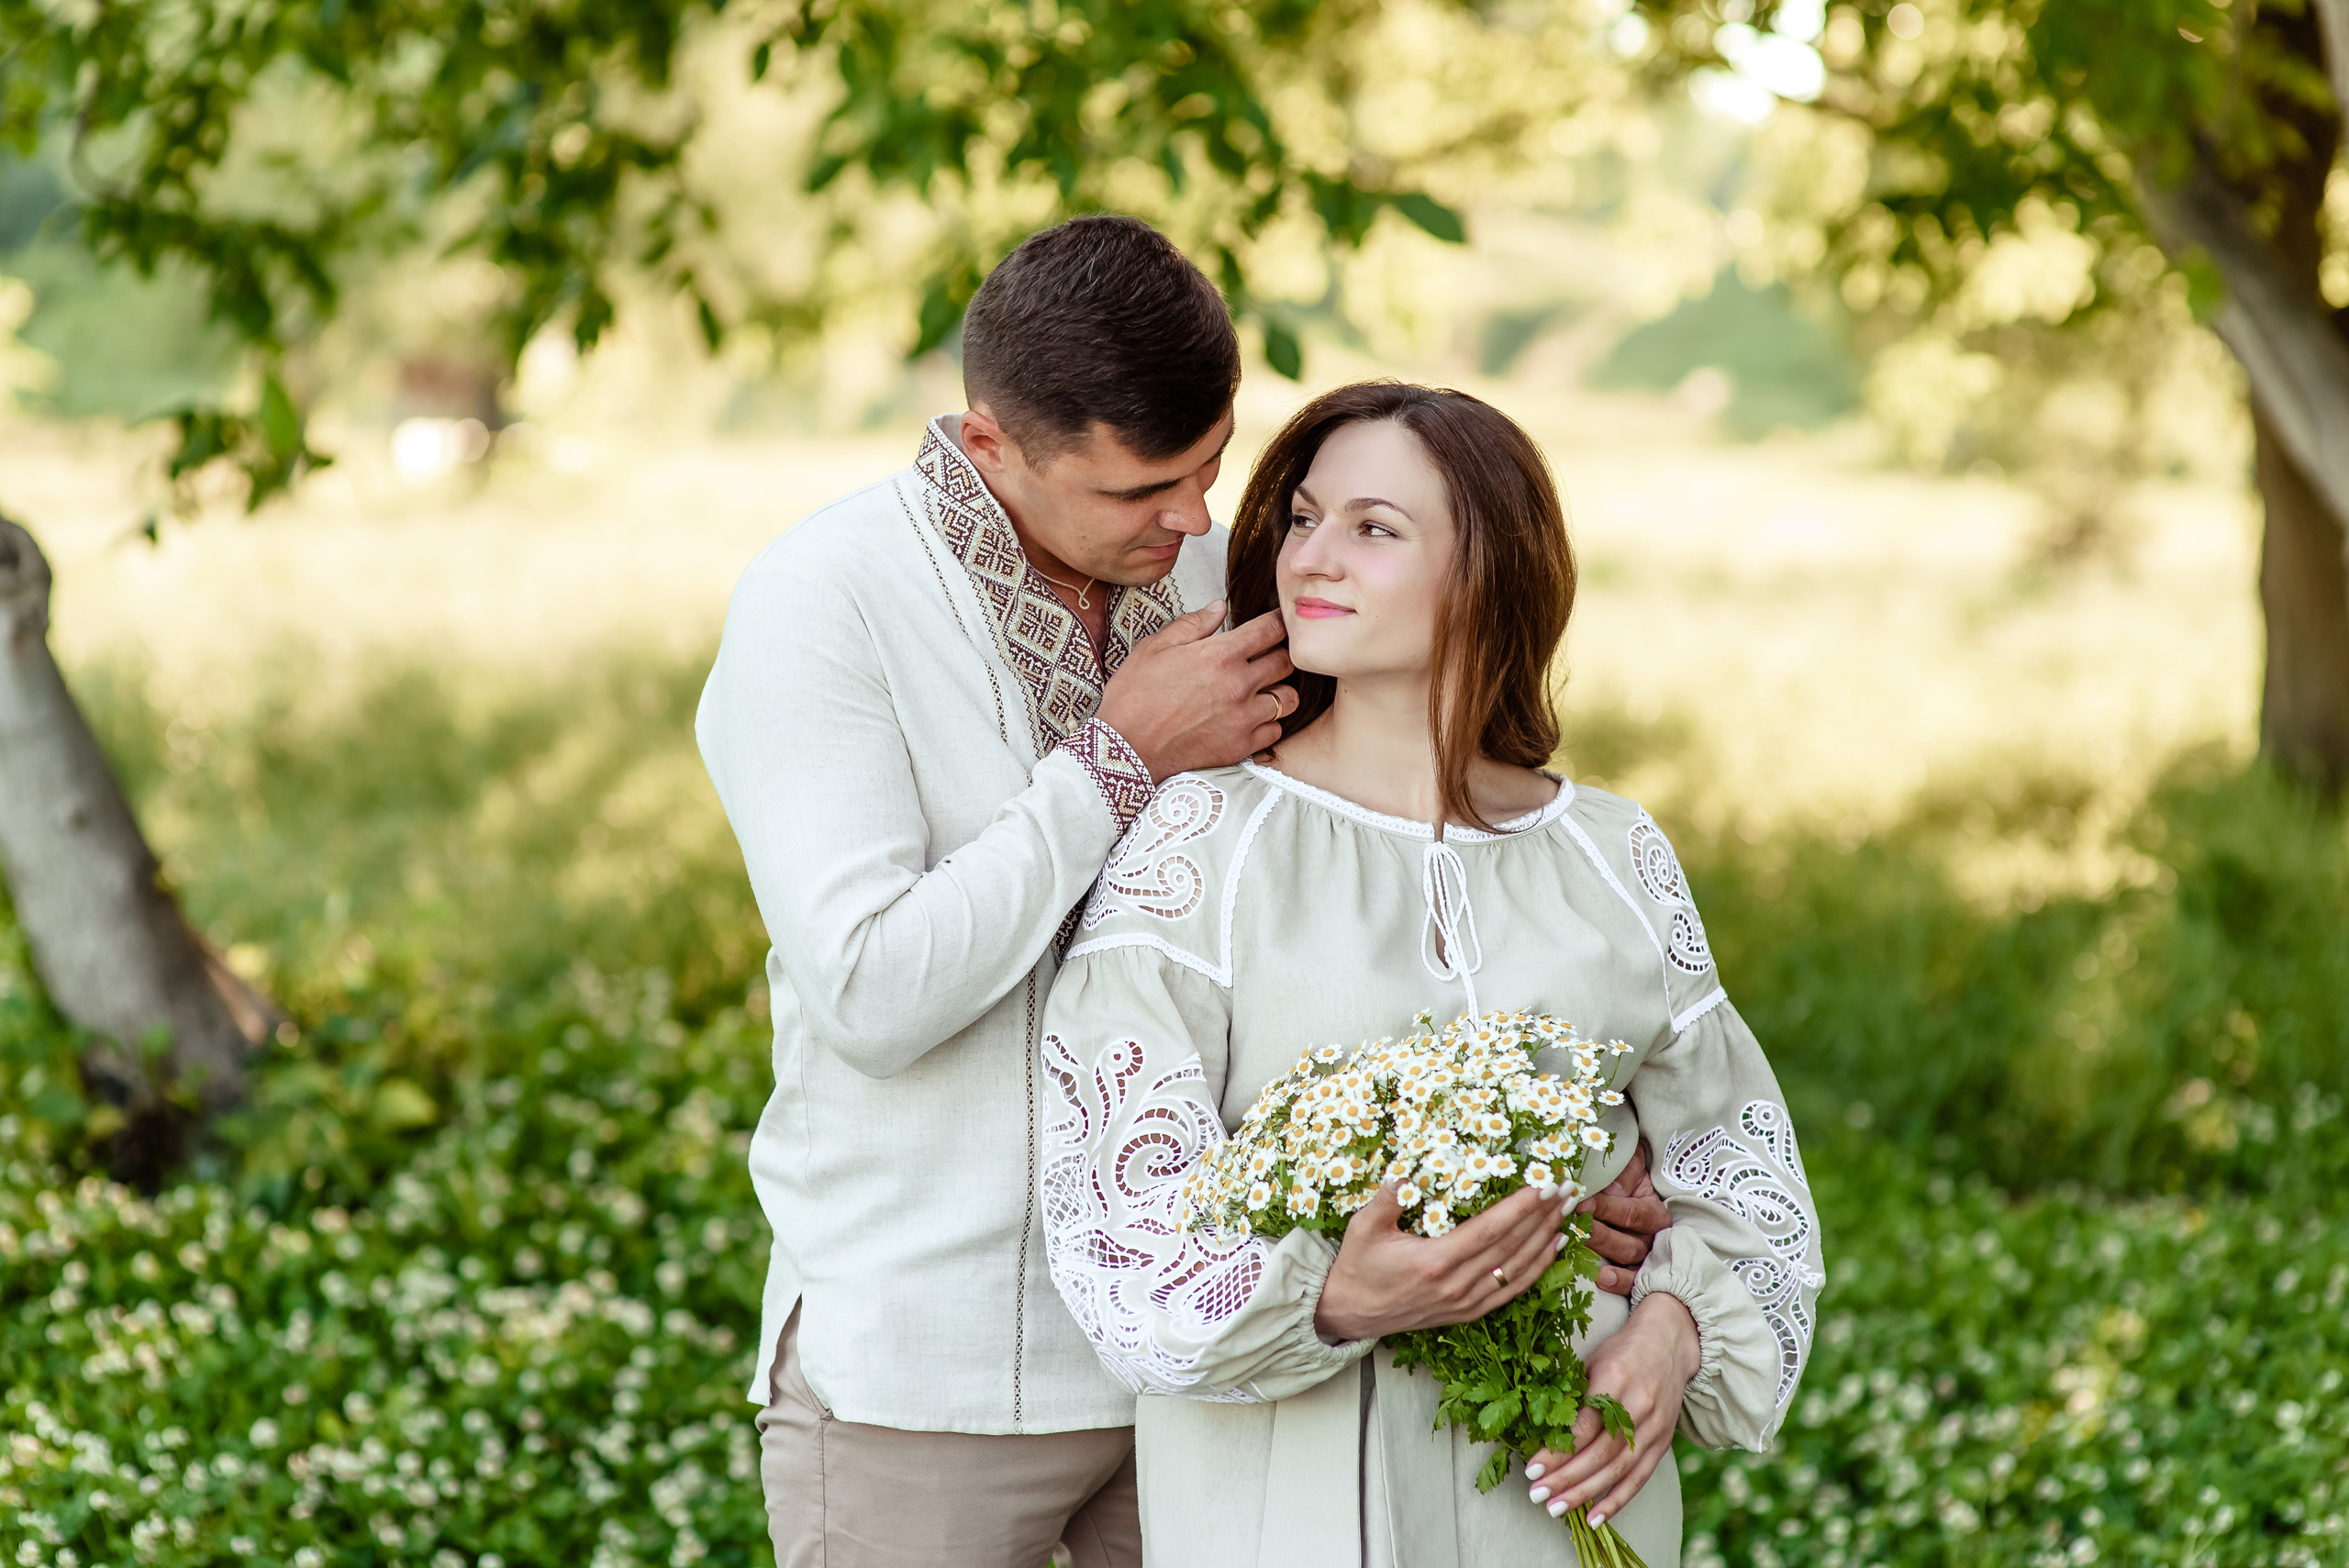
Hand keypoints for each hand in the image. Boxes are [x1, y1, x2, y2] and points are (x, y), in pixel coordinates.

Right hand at [1096, 603, 1296, 780]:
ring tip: (1263, 690)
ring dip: (1279, 690)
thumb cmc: (1135, 696)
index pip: (1270, 629)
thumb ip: (1192, 624)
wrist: (1126, 748)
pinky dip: (1269, 723)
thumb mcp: (1155, 648)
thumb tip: (1219, 607)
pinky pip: (1275, 731)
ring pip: (1288, 699)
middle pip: (1286, 662)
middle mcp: (1239, 685)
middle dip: (1280, 654)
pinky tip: (1252, 718)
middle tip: (1267, 656)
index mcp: (1220, 655)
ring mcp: (1243, 718)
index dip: (1277, 621)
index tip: (1276, 622)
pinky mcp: (1241, 746)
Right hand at [1313, 1182, 1574, 1342]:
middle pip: (1512, 1246)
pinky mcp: (1469, 1312)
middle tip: (1568, 1188)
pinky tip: (1552, 1246)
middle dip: (1544, 1215)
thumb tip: (1406, 1169)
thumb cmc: (1358, 1266)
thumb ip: (1388, 1197)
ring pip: (1518, 1268)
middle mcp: (1457, 1285)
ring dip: (1547, 1237)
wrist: (1351, 1313)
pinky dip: (1537, 1268)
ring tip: (1569, 1211)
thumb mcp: (1363, 1227)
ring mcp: (1466, 1302)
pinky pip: (1512, 1290)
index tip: (1544, 1184)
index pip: (1490, 1230)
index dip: (1521, 1207)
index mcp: (1435, 1261)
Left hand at [1521, 1292, 1699, 1527]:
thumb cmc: (1621, 1351)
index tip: (1532, 1469)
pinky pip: (1639, 1477)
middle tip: (1537, 1495)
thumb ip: (1573, 1395)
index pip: (1584, 1426)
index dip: (1558, 1451)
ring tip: (1556, 1509)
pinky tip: (1595, 1518)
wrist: (1670, 1343)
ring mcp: (1654, 1427)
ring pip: (1618, 1470)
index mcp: (1615, 1380)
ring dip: (1585, 1494)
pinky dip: (1617, 1500)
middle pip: (1600, 1453)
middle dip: (1566, 1478)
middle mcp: (1638, 1406)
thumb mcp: (1592, 1361)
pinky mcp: (1663, 1442)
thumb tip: (1539, 1431)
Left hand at [1581, 1140, 1671, 1296]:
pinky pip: (1633, 1282)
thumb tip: (1596, 1151)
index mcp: (1654, 1208)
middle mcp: (1654, 1235)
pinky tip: (1600, 1277)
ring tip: (1581, 1245)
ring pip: (1628, 1259)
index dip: (1608, 1207)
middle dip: (1599, 1231)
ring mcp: (1646, 1256)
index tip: (1580, 1200)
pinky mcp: (1637, 1273)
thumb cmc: (1622, 1177)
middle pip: (1630, 1239)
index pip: (1632, 1211)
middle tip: (1573, 1223)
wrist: (1628, 1190)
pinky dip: (1619, 1281)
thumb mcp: (1625, 1164)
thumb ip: (1618, 1161)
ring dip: (1603, 1252)